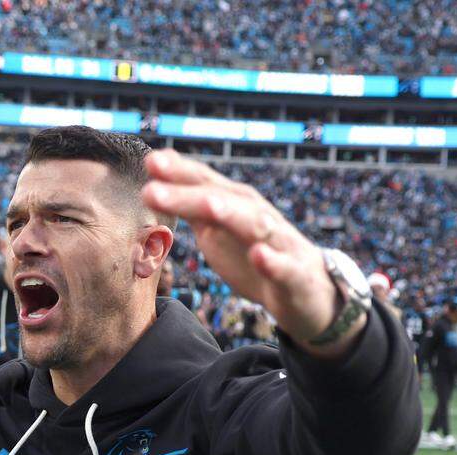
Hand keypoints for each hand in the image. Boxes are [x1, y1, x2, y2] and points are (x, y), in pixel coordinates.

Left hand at [142, 150, 364, 355]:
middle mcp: (256, 215)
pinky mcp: (294, 274)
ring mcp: (277, 243)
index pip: (204, 184)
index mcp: (235, 205)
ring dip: (230, 213)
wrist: (306, 291)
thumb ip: (189, 205)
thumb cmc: (254, 254)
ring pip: (253, 224)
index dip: (178, 173)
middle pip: (220, 200)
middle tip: (152, 187)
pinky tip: (259, 255)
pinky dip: (272, 261)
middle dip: (188, 192)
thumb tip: (155, 177)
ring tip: (207, 205)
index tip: (149, 160)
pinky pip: (284, 267)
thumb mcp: (216, 228)